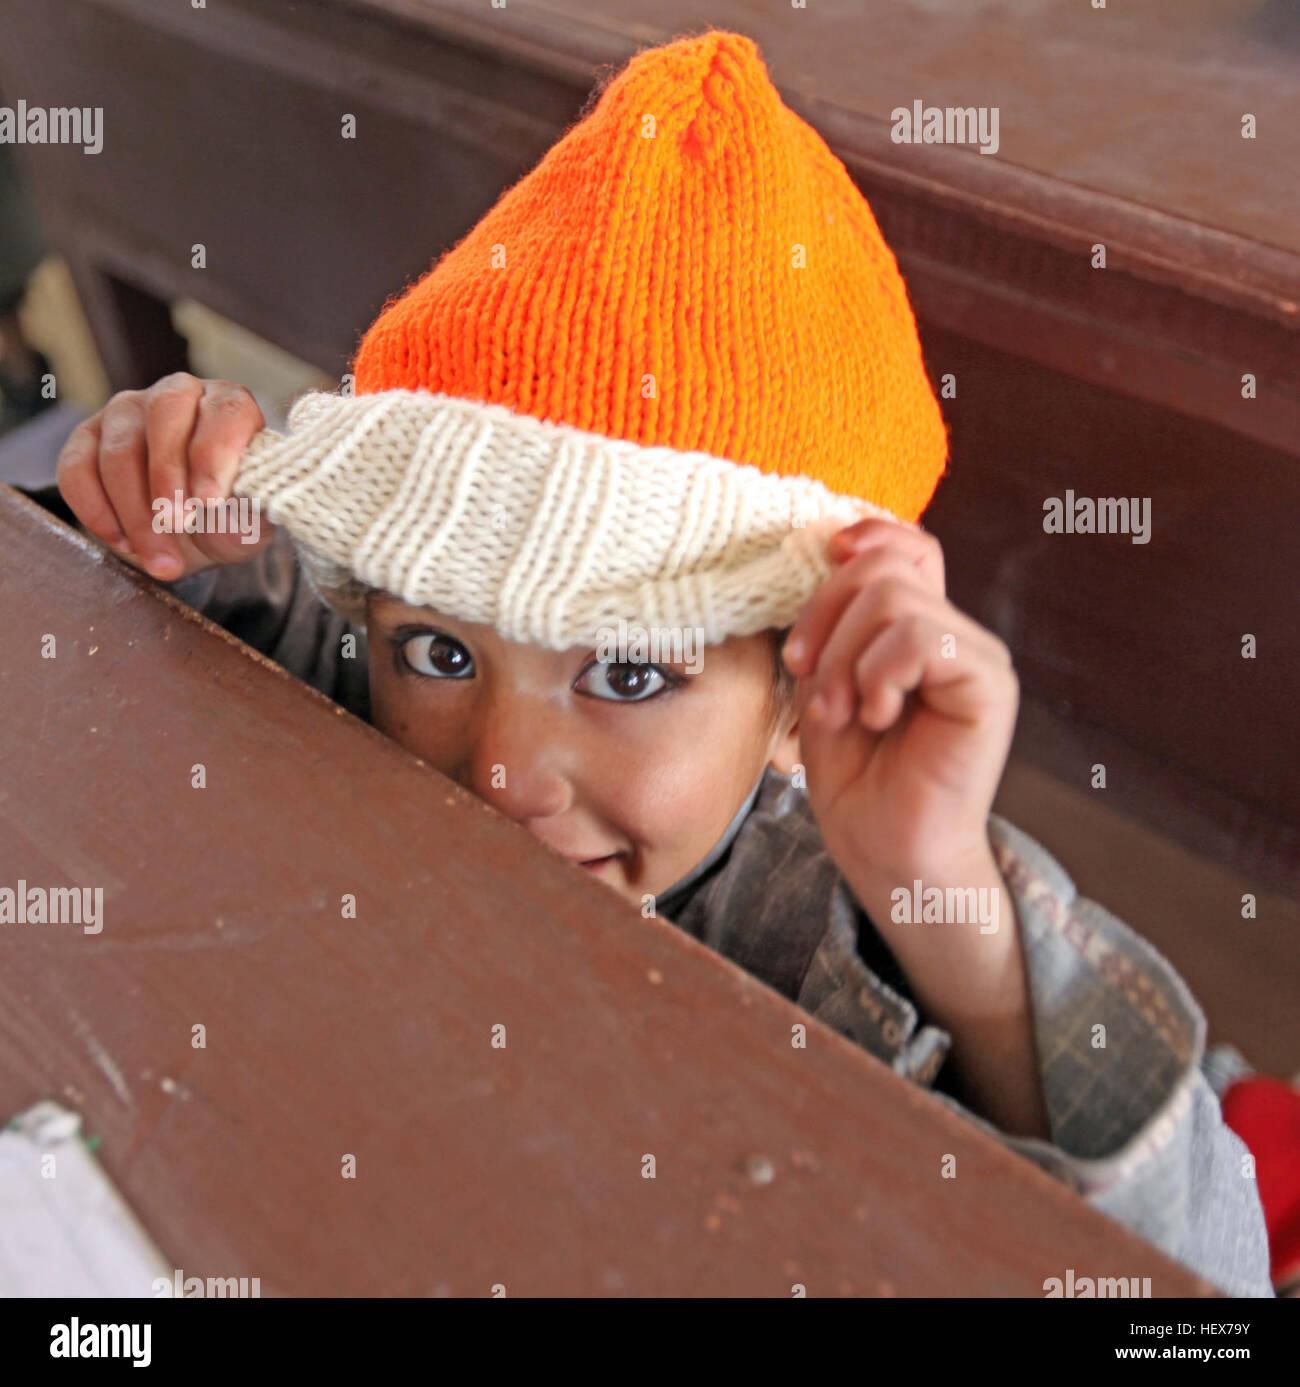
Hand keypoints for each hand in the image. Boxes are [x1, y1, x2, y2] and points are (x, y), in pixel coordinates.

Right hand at [56, 373, 275, 580]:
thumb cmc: (229, 517)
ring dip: (136, 511)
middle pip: (165, 414)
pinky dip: (97, 511)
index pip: (224, 410)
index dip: (214, 454)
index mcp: (228, 405)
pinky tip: (123, 542)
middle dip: (168, 475)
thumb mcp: (254, 516)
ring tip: (159, 557)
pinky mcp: (87, 440)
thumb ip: (257, 500)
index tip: (209, 500)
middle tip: (176, 523)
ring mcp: (126, 413)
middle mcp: (177, 396)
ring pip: (119, 450)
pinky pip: (77, 468)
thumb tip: (252, 493)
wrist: (192, 539)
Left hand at [781, 516, 1017, 888]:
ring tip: (842, 713)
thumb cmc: (857, 777)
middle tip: (813, 684)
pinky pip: (920, 637)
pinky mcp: (988, 684)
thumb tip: (833, 550)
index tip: (826, 557)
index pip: (908, 548)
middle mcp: (953, 635)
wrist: (885, 851)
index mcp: (917, 631)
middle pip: (883, 569)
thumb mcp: (826, 683)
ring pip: (893, 600)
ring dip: (844, 659)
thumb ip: (835, 623)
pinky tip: (879, 715)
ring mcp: (975, 656)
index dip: (868, 536)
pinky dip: (878, 674)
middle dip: (825, 619)